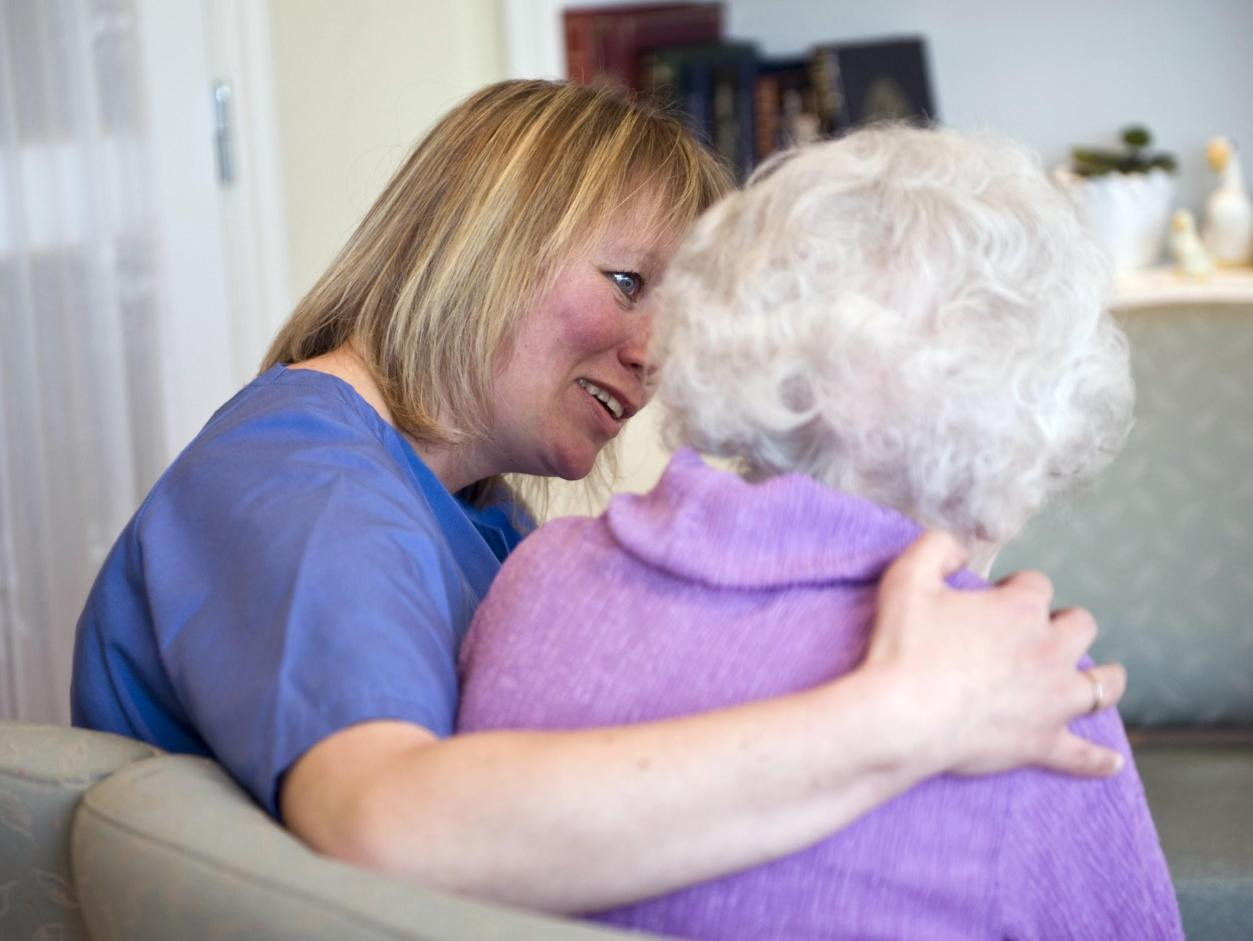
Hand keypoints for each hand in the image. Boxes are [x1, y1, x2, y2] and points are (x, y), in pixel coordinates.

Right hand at [863, 530, 1126, 778]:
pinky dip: (1098, 760)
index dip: (1015, 589)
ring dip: (1105, 679)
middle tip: (1037, 636)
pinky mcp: (1043, 744)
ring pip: (1103, 686)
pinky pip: (1083, 755)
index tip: (996, 599)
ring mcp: (1053, 701)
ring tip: (1103, 677)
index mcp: (1020, 609)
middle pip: (1080, 628)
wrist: (902, 717)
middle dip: (1064, 626)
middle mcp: (1050, 651)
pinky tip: (1111, 763)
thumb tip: (960, 552)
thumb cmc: (903, 647)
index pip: (1036, 585)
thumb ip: (937, 548)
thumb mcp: (907, 577)